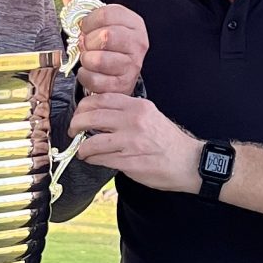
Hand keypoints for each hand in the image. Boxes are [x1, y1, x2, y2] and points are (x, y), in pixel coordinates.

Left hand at [66, 0, 148, 95]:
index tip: (84, 27)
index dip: (88, 21)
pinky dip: (85, 76)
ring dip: (85, 60)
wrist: (119, 74)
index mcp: (134, 23)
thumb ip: (82, 5)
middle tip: (85, 45)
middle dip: (87, 42)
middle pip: (105, 36)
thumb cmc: (107, 45)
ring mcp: (132, 66)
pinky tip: (89, 72)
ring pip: (98, 60)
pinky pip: (94, 79)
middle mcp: (138, 43)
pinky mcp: (122, 85)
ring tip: (88, 59)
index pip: (106, 13)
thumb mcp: (98, 22)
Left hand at [70, 89, 200, 193]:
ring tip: (82, 150)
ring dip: (82, 148)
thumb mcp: (150, 115)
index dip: (84, 106)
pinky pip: (101, 159)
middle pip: (91, 117)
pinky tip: (92, 159)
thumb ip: (127, 112)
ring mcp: (131, 143)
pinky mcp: (129, 162)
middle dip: (76, 125)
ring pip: (92, 142)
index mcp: (138, 106)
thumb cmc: (168, 140)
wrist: (188, 162)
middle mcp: (133, 121)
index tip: (80, 114)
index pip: (101, 99)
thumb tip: (99, 113)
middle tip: (74, 131)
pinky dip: (91, 159)